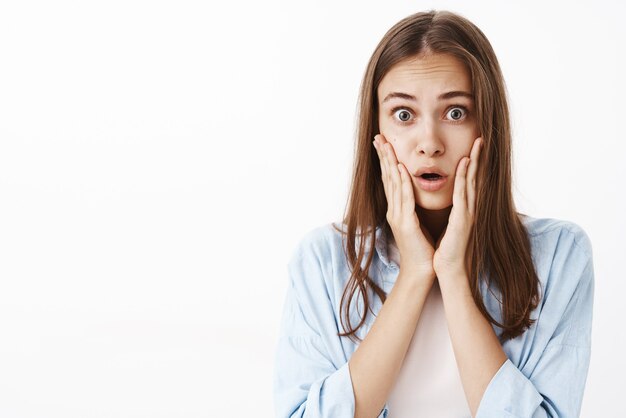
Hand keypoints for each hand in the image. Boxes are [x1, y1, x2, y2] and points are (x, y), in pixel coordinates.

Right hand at [373, 133, 436, 284]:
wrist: (421, 271)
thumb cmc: (422, 249)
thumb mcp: (416, 223)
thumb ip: (412, 208)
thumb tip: (414, 195)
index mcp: (397, 210)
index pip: (390, 180)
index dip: (386, 161)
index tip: (383, 144)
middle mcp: (394, 210)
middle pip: (387, 178)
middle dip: (383, 156)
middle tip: (378, 137)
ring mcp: (398, 216)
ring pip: (393, 184)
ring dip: (390, 163)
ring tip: (386, 145)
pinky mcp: (406, 223)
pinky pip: (405, 199)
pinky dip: (403, 183)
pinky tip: (401, 169)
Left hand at [433, 137, 482, 279]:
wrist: (450, 271)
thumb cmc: (448, 250)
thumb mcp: (452, 227)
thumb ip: (454, 213)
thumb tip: (453, 202)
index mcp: (466, 210)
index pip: (470, 183)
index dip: (473, 165)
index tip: (474, 147)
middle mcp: (471, 209)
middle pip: (475, 178)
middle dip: (478, 158)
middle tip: (481, 138)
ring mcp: (469, 214)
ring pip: (472, 182)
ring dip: (474, 162)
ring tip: (477, 144)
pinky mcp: (462, 220)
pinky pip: (463, 194)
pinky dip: (464, 178)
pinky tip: (464, 164)